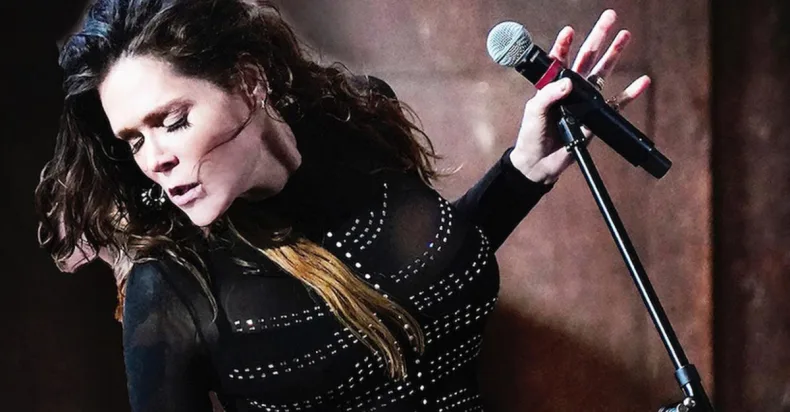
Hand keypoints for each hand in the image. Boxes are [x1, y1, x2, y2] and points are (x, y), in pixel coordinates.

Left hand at [509, 9, 651, 184]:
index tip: (569, 31)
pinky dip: (631, 93)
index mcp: (551, 84)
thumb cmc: (531, 135)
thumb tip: (568, 81)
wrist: (539, 162)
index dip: (564, 44)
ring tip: (625, 34)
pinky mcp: (596, 118)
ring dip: (614, 54)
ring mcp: (584, 101)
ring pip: (603, 72)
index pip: (559, 58)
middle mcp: (570, 88)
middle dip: (598, 36)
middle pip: (587, 57)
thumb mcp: (534, 112)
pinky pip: (616, 103)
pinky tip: (643, 81)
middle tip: (610, 16)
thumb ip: (548, 95)